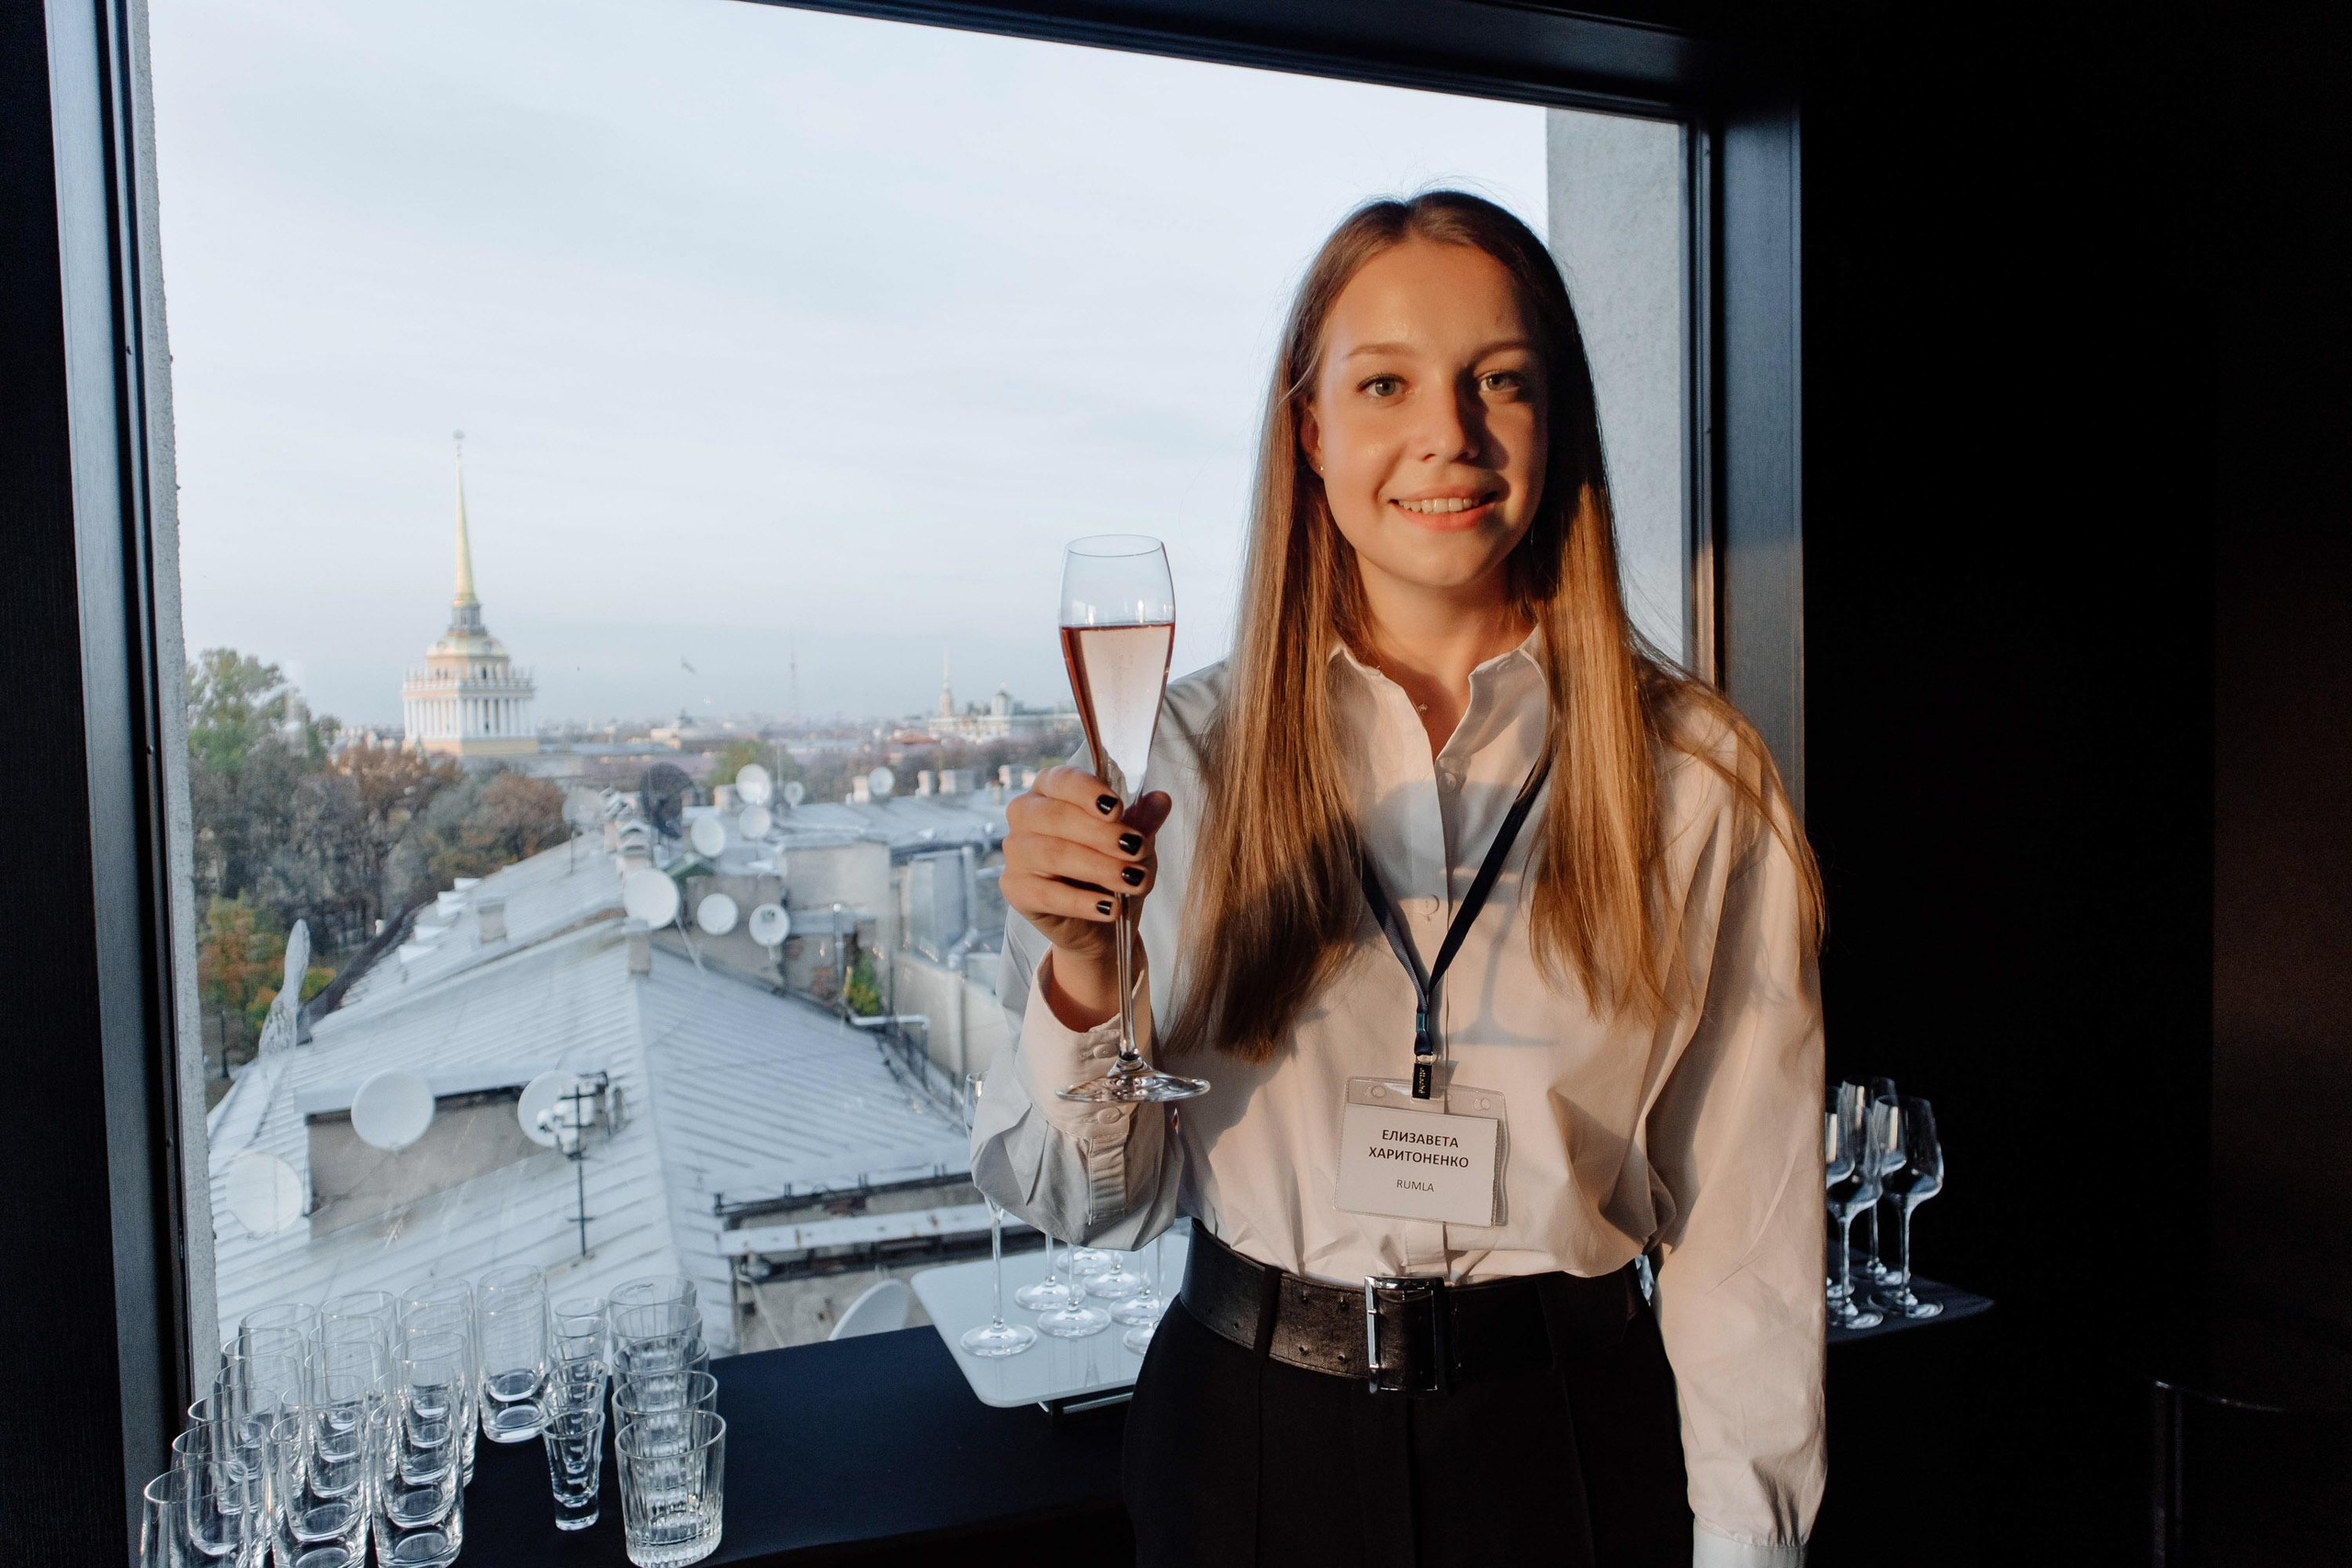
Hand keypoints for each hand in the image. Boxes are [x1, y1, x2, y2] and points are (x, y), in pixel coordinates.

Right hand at [1001, 765, 1170, 1024]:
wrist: (1098, 918)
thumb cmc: (1111, 865)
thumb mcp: (1133, 841)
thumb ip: (1143, 821)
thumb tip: (1161, 800)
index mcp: (1050, 789)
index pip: (1062, 780)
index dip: (1088, 792)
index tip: (1117, 809)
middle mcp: (1025, 814)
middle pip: (1055, 816)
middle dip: (1100, 834)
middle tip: (1137, 849)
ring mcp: (1016, 852)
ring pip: (1052, 854)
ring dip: (1098, 867)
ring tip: (1133, 880)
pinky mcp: (1015, 889)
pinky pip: (1046, 894)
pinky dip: (1082, 902)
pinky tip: (1111, 908)